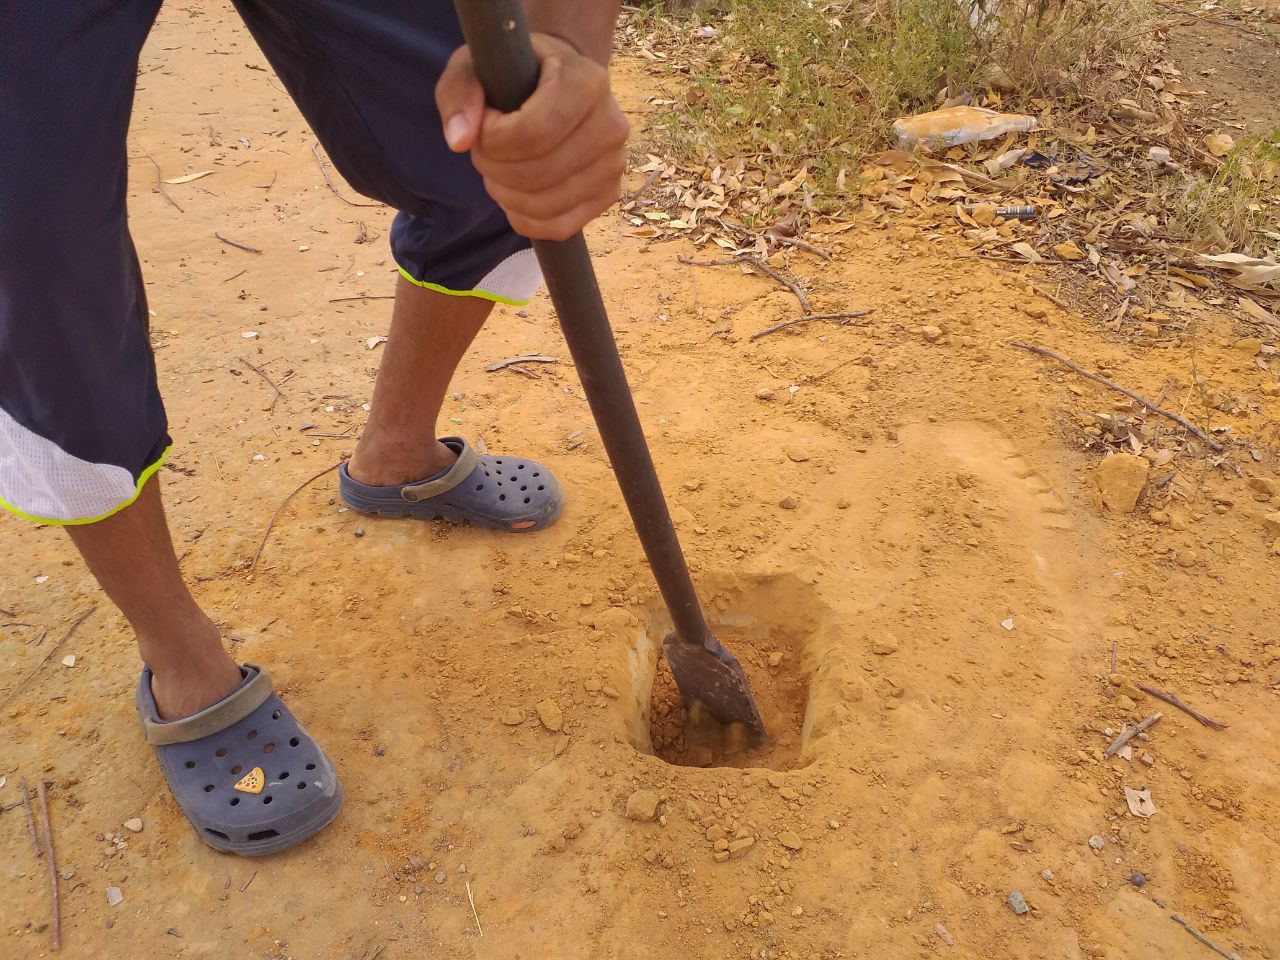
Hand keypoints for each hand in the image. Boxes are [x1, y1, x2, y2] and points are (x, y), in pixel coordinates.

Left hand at [436, 34, 628, 241]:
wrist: (558, 84)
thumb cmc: (514, 73)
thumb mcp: (476, 67)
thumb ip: (460, 93)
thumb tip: (459, 140)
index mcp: (586, 81)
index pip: (535, 132)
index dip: (494, 141)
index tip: (483, 126)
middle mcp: (611, 124)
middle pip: (539, 174)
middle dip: (494, 170)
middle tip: (483, 152)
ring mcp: (614, 164)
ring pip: (547, 206)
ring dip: (506, 196)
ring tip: (496, 171)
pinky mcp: (608, 195)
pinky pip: (559, 227)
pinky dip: (525, 219)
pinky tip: (512, 196)